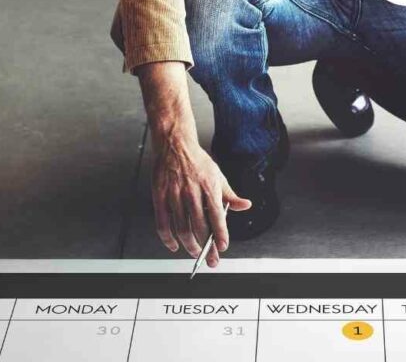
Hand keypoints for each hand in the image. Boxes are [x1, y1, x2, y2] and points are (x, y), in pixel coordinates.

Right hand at [136, 62, 251, 266]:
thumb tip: (246, 206)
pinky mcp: (159, 196)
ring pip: (181, 228)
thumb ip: (231, 195)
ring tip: (195, 253)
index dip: (220, 234)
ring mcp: (174, 194)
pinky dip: (168, 238)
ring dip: (189, 245)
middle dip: (205, 246)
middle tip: (210, 260)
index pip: (217, 215)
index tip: (223, 247)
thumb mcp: (218, 176)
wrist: (174, 145)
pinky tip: (174, 246)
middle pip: (199, 226)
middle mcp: (192, 191)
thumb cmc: (198, 162)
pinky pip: (162, 222)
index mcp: (209, 186)